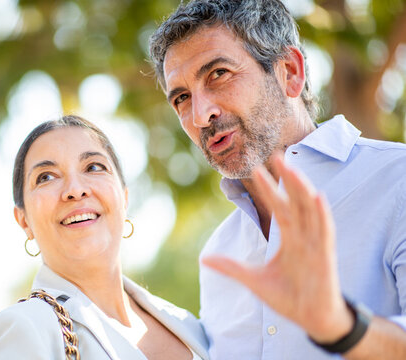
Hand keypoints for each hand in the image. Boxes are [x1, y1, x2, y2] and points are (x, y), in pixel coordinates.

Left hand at [201, 155, 353, 341]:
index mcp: (290, 238)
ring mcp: (316, 244)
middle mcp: (304, 236)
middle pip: (295, 201)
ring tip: (292, 169)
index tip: (255, 170)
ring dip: (302, 189)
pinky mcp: (325, 256)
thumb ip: (232, 267)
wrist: (310, 319)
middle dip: (287, 179)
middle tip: (276, 155)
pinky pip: (326, 231)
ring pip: (310, 210)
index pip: (278, 207)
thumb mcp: (254, 280)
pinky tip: (318, 197)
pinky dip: (322, 214)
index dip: (268, 188)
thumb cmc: (287, 297)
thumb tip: (205, 260)